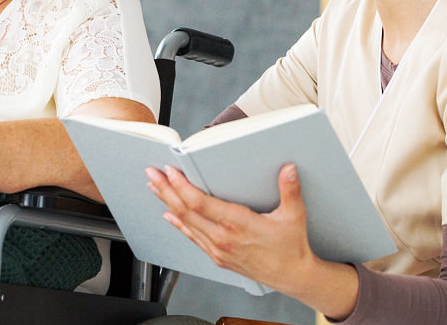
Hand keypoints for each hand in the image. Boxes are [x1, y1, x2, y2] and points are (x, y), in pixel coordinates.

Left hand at [145, 163, 315, 293]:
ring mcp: (218, 249)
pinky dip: (178, 224)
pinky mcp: (218, 256)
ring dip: (168, 204)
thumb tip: (288, 170)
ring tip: (155, 188)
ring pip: (185, 223)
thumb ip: (289, 190)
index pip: (200, 202)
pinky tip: (169, 215)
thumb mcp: (293, 216)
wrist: (292, 276)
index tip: (171, 171)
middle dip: (166, 190)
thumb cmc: (290, 249)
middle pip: (185, 211)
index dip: (181, 186)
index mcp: (237, 224)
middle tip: (152, 175)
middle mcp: (223, 237)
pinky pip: (193, 237)